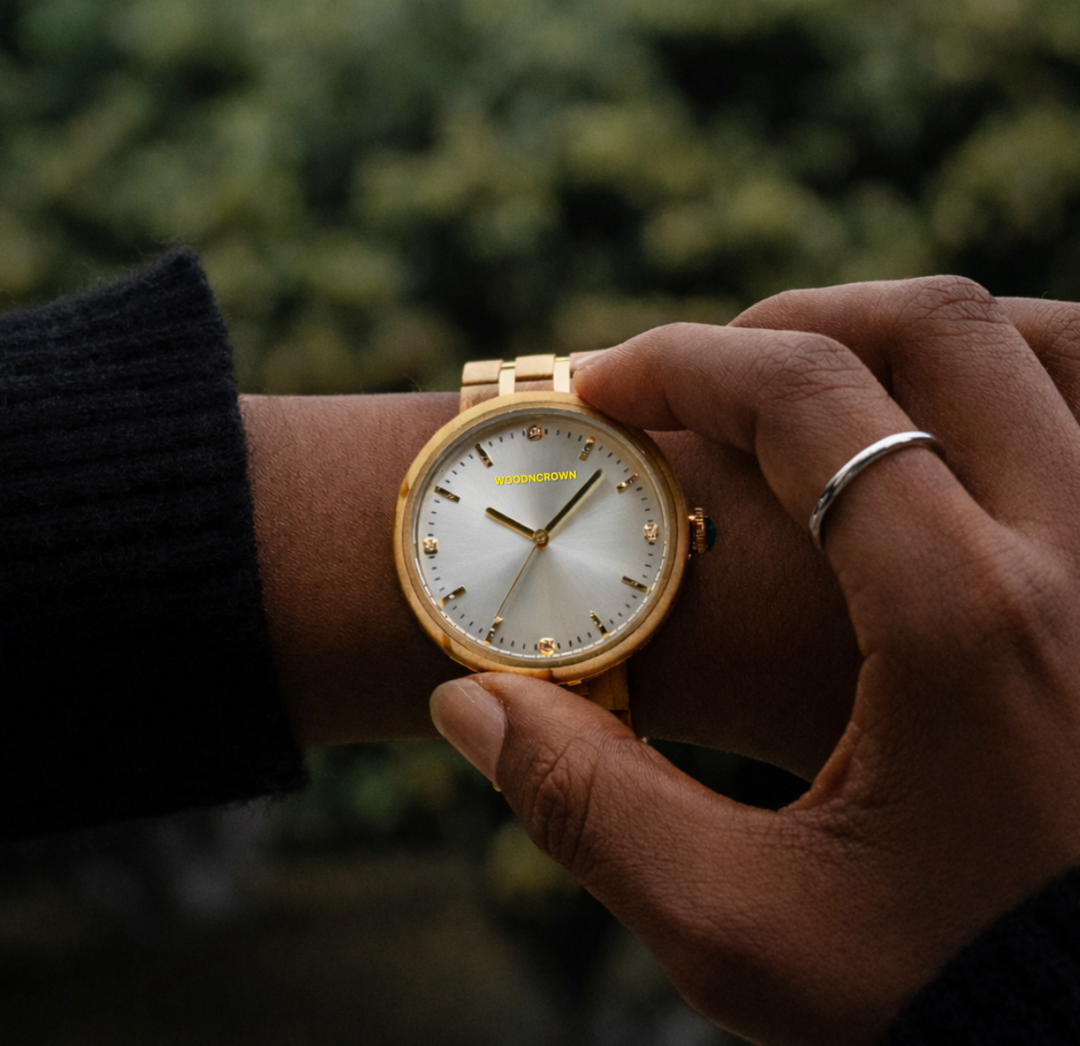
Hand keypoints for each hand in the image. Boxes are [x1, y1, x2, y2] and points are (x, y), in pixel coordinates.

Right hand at [429, 278, 1079, 1043]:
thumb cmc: (945, 988)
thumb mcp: (743, 927)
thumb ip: (590, 807)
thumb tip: (468, 705)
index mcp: (965, 620)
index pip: (810, 400)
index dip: (682, 364)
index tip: (602, 389)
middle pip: (930, 328)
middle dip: (779, 328)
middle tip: (693, 379)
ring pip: (1041, 337)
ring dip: (909, 335)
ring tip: (813, 382)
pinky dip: (1013, 371)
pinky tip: (937, 430)